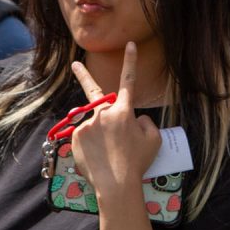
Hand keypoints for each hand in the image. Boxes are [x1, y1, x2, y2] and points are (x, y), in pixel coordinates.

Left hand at [70, 43, 162, 202]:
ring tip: (107, 155)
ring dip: (99, 136)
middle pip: (94, 91)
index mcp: (124, 111)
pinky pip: (85, 138)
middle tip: (75, 64)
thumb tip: (135, 118)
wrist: (116, 185)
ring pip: (94, 125)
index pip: (128, 81)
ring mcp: (88, 124)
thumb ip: (146, 123)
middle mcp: (104, 113)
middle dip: (84, 75)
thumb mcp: (153, 140)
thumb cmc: (137, 163)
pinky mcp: (76, 137)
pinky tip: (98, 158)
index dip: (130, 62)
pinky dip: (91, 146)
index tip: (129, 45)